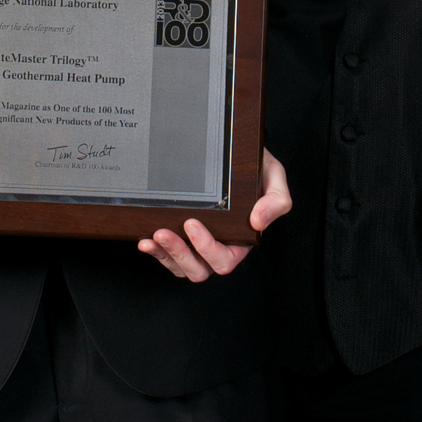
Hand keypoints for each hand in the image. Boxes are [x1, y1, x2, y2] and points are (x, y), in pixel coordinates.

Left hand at [137, 147, 290, 281]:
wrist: (236, 152)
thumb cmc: (257, 168)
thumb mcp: (274, 177)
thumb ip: (276, 200)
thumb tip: (259, 221)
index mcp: (241, 239)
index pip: (224, 259)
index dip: (206, 248)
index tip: (192, 224)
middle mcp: (219, 246)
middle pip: (199, 269)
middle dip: (179, 254)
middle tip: (163, 233)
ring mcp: (198, 245)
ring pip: (181, 266)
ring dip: (164, 255)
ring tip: (152, 238)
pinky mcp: (182, 237)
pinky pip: (168, 256)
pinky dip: (155, 251)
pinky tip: (145, 240)